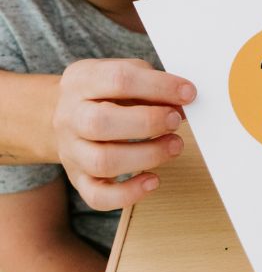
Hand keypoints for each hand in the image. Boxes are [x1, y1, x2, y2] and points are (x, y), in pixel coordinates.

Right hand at [54, 59, 196, 209]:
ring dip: (147, 156)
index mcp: (81, 80)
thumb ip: (152, 86)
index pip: (118, 79)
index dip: (158, 87)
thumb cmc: (105, 93)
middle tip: (175, 121)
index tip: (188, 93)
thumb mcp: (124, 74)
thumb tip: (182, 104)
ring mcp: (71, 150)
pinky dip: (128, 194)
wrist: (63, 114)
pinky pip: (97, 196)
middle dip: (147, 123)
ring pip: (102, 162)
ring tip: (174, 146)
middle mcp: (70, 116)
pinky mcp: (78, 179)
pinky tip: (153, 180)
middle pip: (100, 122)